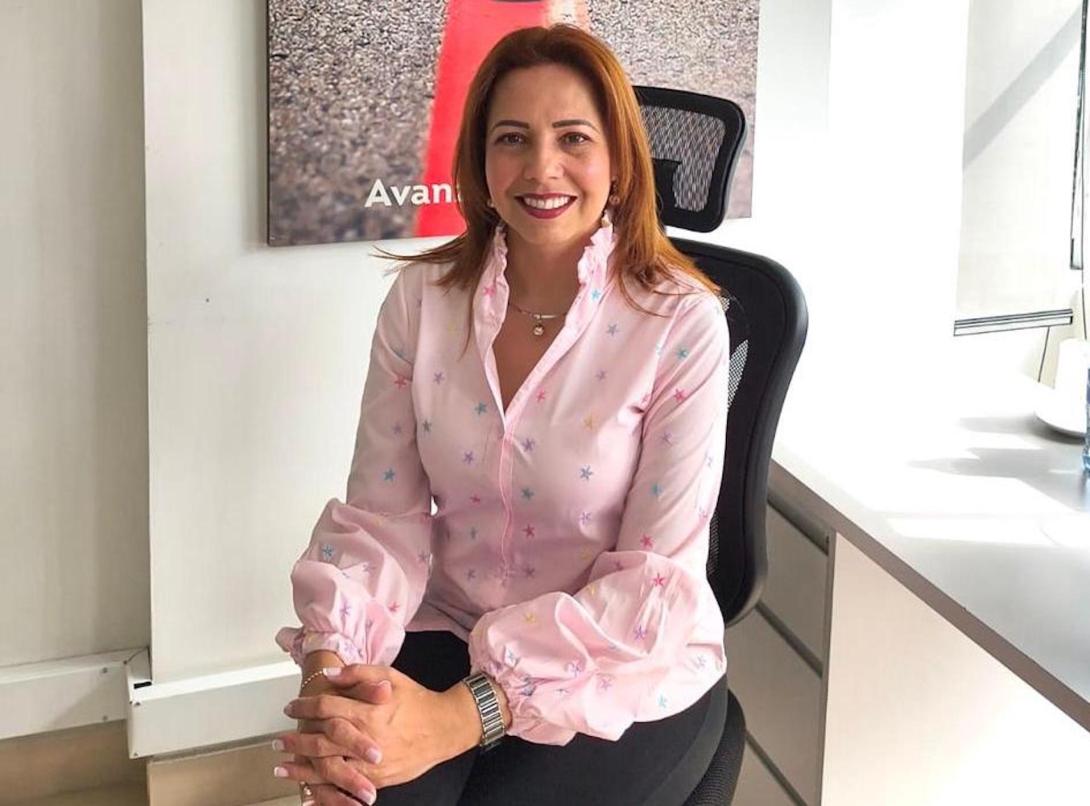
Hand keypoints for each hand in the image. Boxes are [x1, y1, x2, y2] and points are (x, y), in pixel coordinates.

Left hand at [277, 665, 469, 798]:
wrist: (444, 728)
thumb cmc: (416, 700)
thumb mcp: (391, 676)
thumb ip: (359, 673)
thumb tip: (330, 675)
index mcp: (368, 711)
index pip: (327, 708)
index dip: (305, 705)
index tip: (291, 706)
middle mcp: (366, 739)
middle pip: (322, 741)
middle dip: (296, 741)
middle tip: (277, 741)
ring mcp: (371, 763)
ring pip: (329, 768)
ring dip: (302, 769)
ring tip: (282, 768)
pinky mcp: (378, 779)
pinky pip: (345, 788)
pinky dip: (324, 791)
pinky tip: (308, 792)